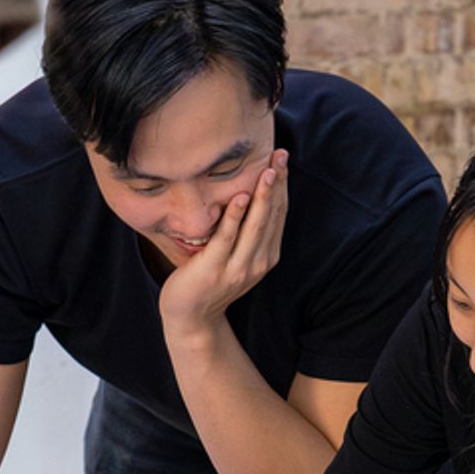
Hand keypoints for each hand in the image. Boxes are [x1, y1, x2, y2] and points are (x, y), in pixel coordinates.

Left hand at [158, 149, 288, 335]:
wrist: (192, 318)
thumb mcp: (236, 257)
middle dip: (278, 184)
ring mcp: (237, 268)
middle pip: (272, 216)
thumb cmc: (211, 281)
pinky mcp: (214, 269)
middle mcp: (257, 263)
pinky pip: (227, 238)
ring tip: (268, 171)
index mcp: (266, 257)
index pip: (279, 215)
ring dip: (263, 197)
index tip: (282, 160)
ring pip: (256, 226)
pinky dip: (235, 216)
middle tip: (280, 155)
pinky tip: (240, 197)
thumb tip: (248, 196)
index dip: (283, 186)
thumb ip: (246, 234)